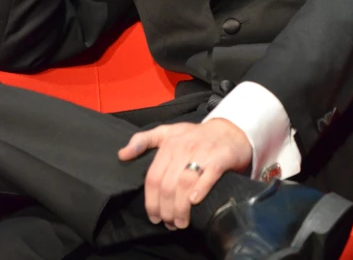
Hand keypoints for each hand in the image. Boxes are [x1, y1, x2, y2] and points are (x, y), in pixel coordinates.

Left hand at [118, 119, 251, 229]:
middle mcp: (184, 147)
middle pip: (168, 185)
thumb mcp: (168, 132)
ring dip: (181, 208)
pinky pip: (208, 175)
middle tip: (169, 223)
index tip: (154, 217)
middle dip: (166, 210)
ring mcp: (203, 152)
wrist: (230, 130)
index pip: (153, 178)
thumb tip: (122, 155)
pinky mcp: (221, 158)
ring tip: (181, 221)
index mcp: (169, 143)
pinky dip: (200, 190)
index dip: (151, 202)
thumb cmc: (196, 135)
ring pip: (185, 184)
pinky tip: (195, 201)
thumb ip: (144, 140)